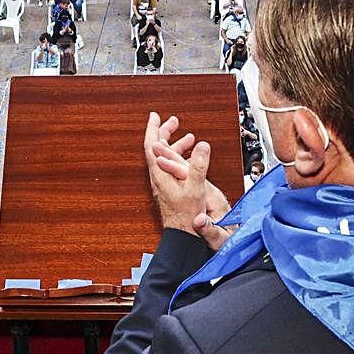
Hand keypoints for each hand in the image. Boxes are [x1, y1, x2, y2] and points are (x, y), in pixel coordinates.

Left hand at [144, 112, 233, 250]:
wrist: (182, 237)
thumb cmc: (186, 217)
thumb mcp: (195, 189)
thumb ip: (197, 166)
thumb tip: (202, 145)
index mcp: (161, 174)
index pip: (151, 146)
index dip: (152, 129)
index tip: (154, 116)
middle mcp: (159, 177)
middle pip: (157, 149)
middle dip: (165, 132)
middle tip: (174, 121)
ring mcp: (164, 183)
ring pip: (166, 158)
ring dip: (175, 145)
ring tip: (188, 137)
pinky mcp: (170, 190)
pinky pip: (172, 167)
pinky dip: (180, 158)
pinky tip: (191, 159)